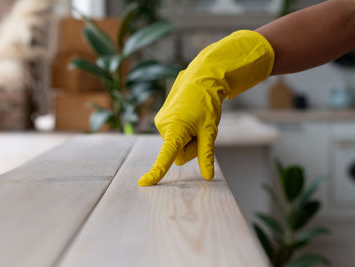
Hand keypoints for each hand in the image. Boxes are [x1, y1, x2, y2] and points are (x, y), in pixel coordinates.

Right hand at [139, 30, 274, 185]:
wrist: (201, 77)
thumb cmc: (207, 102)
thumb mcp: (209, 130)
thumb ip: (206, 154)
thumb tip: (208, 176)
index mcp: (174, 130)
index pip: (165, 156)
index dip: (156, 172)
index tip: (144, 183)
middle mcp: (162, 126)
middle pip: (177, 153)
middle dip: (190, 147)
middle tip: (201, 129)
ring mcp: (161, 122)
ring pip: (176, 144)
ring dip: (188, 138)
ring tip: (196, 120)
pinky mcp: (162, 119)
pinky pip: (174, 135)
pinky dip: (184, 131)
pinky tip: (190, 118)